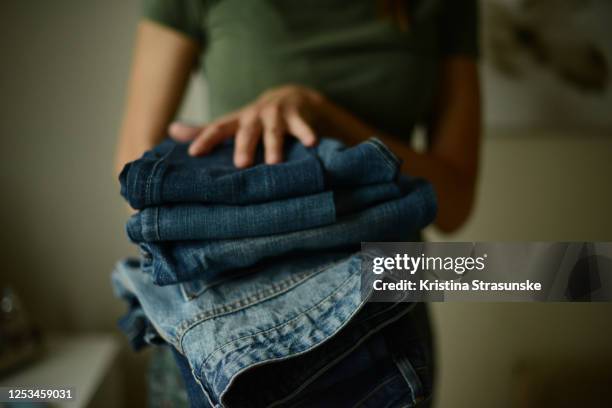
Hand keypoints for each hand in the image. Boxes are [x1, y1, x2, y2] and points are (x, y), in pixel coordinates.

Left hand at [169, 85, 326, 166]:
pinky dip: (307, 133)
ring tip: (275, 163)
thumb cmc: (256, 119)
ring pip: (274, 131)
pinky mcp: (298, 115)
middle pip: (247, 131)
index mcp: (237, 121)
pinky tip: (312, 143)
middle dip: (244, 146)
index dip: (206, 139)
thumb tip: (171, 130)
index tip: (194, 153)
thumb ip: (206, 130)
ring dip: (274, 145)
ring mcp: (276, 115)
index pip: (217, 128)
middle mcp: (255, 116)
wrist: (291, 96)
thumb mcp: (232, 123)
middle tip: (241, 165)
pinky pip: (302, 126)